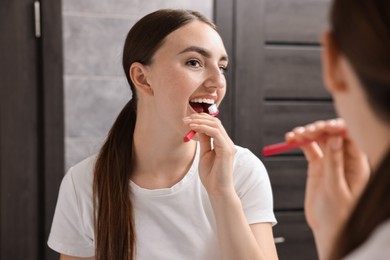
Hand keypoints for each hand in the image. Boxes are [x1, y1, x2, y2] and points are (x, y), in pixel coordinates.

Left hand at [183, 113, 234, 196]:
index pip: (214, 124)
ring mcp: (228, 145)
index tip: (187, 120)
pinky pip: (216, 133)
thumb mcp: (204, 154)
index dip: (201, 119)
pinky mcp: (226, 150)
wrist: (217, 190)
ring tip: (187, 122)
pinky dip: (204, 128)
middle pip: (215, 122)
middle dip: (199, 118)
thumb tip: (199, 129)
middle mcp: (227, 142)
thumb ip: (204, 141)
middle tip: (185, 119)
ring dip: (200, 121)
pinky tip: (194, 128)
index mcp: (222, 143)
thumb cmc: (211, 175)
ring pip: (216, 125)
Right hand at [286, 118, 369, 257]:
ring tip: (294, 135)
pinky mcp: (317, 166)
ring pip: (319, 139)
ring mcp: (330, 161)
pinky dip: (299, 143)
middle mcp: (344, 159)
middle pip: (333, 135)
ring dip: (306, 133)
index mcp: (357, 164)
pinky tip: (290, 140)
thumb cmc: (339, 215)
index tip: (325, 126)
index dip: (338, 128)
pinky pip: (308, 149)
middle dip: (319, 129)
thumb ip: (334, 163)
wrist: (327, 230)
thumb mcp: (336, 189)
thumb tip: (335, 138)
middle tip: (306, 132)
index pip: (350, 137)